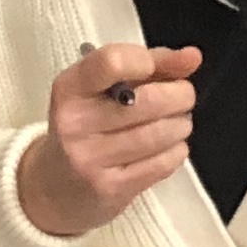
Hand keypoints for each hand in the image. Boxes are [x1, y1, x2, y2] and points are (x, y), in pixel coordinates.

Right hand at [13, 43, 200, 236]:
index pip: (112, 62)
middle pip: (149, 101)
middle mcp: (76, 123)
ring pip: (160, 134)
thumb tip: (192, 57)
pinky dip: (177, 150)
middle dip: (180, 95)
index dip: (146, 61)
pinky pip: (162, 163)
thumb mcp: (102, 89)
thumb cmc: (86, 126)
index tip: (154, 68)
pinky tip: (169, 146)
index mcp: (70, 89)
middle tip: (182, 96)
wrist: (54, 187)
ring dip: (181, 124)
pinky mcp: (111, 189)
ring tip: (178, 122)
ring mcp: (91, 159)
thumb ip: (150, 65)